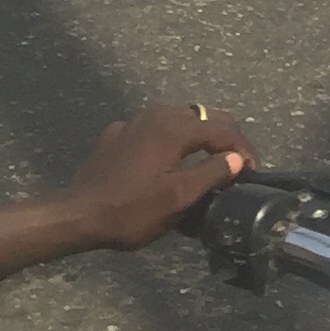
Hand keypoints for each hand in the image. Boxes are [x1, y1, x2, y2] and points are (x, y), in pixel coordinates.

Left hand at [62, 106, 256, 251]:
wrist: (76, 215)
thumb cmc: (130, 210)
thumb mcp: (178, 198)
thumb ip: (212, 174)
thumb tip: (236, 159)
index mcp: (174, 128)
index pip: (223, 129)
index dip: (244, 149)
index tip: (253, 171)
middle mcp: (156, 115)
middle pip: (204, 117)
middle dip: (225, 138)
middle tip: (234, 166)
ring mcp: (133, 122)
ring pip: (179, 119)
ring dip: (198, 137)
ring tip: (206, 162)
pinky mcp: (116, 134)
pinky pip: (153, 129)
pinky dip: (169, 141)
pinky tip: (164, 162)